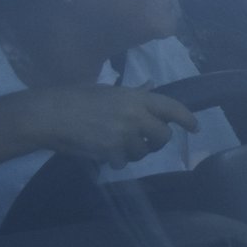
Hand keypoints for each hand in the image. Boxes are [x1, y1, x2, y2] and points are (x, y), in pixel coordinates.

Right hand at [30, 85, 198, 169]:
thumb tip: (152, 84)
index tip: (195, 128)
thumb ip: (135, 92)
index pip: (172, 108)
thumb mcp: (109, 90)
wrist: (50, 115)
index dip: (187, 118)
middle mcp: (136, 116)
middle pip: (163, 136)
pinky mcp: (111, 152)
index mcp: (137, 98)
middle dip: (158, 141)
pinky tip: (106, 154)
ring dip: (134, 152)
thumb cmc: (77, 97)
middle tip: (148, 142)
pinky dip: (116, 161)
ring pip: (143, 152)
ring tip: (118, 144)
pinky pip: (123, 162)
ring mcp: (124, 135)